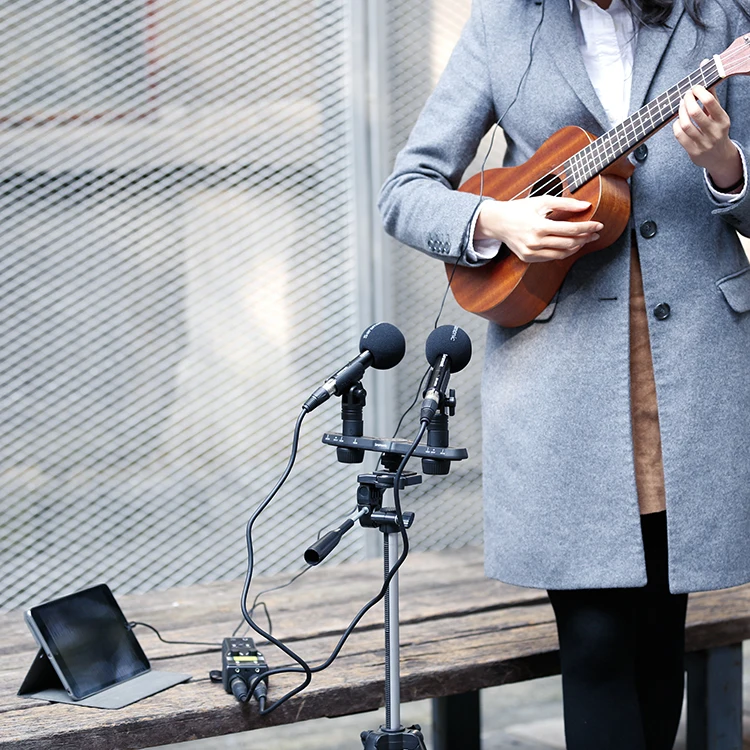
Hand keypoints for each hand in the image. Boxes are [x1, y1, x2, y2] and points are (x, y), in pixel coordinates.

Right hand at [475, 196, 602, 262]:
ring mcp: (531, 253)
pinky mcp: (528, 258)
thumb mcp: (542, 201)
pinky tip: (569, 245)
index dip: (587, 227)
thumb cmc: (520, 209)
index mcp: (539, 226)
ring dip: (576, 247)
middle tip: (595, 233)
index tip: (599, 225)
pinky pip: (551, 258)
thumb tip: (586, 206)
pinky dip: (563, 252)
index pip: (571, 229)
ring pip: (562, 254)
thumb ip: (566, 203)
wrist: (497, 222)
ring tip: (585, 239)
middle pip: (569, 243)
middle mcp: (535, 242)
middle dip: (585, 238)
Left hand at [672, 83, 742, 189]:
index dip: (698, 91)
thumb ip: (710, 92)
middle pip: (694, 112)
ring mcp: (703, 143)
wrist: (719, 156)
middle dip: (686, 101)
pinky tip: (678, 121)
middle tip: (684, 96)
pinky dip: (676, 126)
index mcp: (723, 120)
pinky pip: (679, 136)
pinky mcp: (693, 152)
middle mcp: (715, 132)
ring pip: (685, 124)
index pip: (710, 102)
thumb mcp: (718, 112)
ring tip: (680, 107)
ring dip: (679, 113)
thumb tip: (705, 63)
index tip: (693, 87)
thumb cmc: (716, 128)